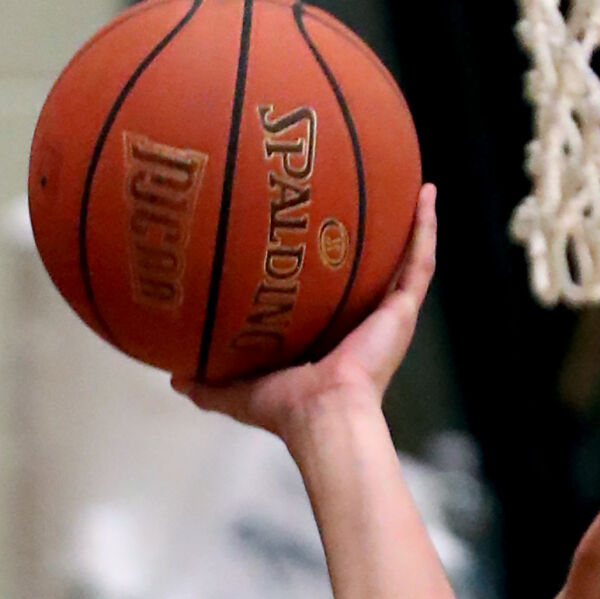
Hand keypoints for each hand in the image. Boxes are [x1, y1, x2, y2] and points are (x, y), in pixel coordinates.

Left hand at [173, 184, 435, 439]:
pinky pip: (419, 261)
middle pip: (373, 271)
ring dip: (411, 222)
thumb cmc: (285, 409)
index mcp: (333, 338)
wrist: (321, 414)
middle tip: (366, 197)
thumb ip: (208, 383)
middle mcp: (365, 323)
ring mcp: (388, 316)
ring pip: (405, 258)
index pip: (335, 294)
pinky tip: (427, 192)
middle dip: (374, 238)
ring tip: (413, 184)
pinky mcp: (403, 311)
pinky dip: (426, 226)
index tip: (318, 234)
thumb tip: (173, 377)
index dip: (331, 267)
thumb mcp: (238, 390)